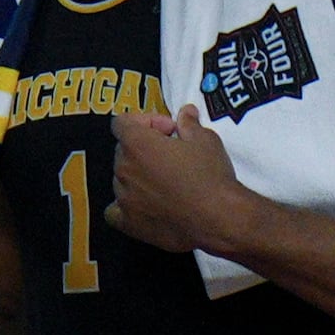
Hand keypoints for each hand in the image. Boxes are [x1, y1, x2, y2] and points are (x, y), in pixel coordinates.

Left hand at [103, 106, 255, 256]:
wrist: (219, 219)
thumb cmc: (211, 176)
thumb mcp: (206, 141)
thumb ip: (189, 124)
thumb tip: (186, 112)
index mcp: (136, 144)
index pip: (122, 122)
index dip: (145, 121)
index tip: (169, 130)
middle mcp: (123, 168)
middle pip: (123, 150)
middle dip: (144, 149)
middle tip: (172, 156)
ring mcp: (123, 197)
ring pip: (122, 179)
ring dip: (138, 176)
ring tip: (166, 183)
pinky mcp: (128, 223)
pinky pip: (114, 211)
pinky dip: (125, 206)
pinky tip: (144, 206)